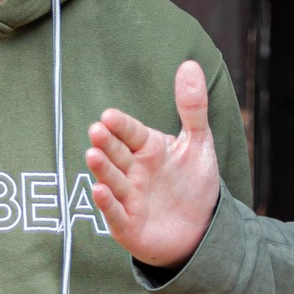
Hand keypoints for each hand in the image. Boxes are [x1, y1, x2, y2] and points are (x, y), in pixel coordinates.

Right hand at [85, 61, 222, 269]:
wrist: (201, 230)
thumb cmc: (194, 184)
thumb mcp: (198, 143)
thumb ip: (192, 107)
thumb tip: (190, 64)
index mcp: (148, 148)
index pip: (131, 132)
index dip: (122, 125)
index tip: (110, 115)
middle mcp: (134, 170)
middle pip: (117, 153)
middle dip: (107, 142)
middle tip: (97, 130)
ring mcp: (128, 197)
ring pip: (113, 179)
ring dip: (102, 168)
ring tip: (93, 154)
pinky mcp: (127, 225)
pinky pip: (115, 213)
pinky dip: (107, 203)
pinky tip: (100, 190)